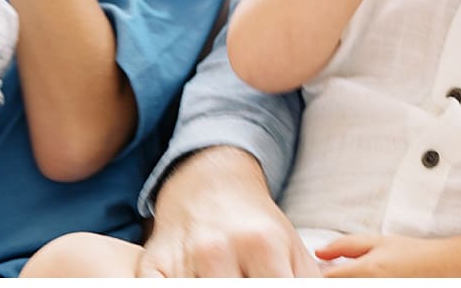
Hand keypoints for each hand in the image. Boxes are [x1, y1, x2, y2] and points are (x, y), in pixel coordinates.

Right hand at [138, 147, 318, 276]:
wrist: (210, 183)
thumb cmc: (256, 224)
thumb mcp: (292, 245)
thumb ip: (309, 280)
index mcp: (261, 245)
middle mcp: (218, 251)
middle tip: (245, 285)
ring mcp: (182, 259)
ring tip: (225, 282)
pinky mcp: (152, 266)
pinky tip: (192, 286)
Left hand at [318, 234, 448, 277]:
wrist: (443, 269)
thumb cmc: (411, 254)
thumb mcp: (378, 242)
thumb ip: (345, 246)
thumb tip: (318, 252)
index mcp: (366, 271)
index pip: (327, 280)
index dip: (319, 277)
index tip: (320, 272)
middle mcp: (370, 287)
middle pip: (336, 287)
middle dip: (336, 280)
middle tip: (347, 272)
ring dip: (348, 283)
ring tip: (362, 275)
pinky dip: (361, 286)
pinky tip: (368, 279)